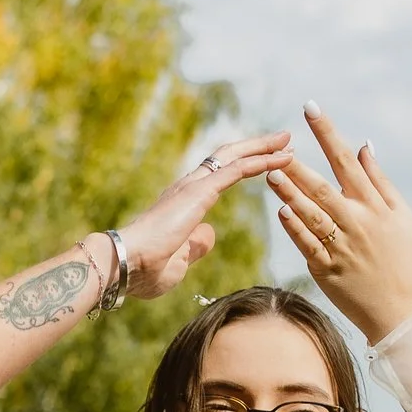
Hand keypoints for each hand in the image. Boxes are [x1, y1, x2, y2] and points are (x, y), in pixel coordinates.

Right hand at [116, 132, 292, 300]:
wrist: (124, 265)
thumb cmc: (143, 271)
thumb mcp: (177, 262)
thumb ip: (194, 246)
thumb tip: (208, 234)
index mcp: (183, 202)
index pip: (218, 175)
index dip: (243, 166)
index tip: (265, 163)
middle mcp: (187, 186)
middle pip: (228, 157)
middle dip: (256, 147)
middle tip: (283, 140)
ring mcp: (193, 186)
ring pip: (235, 157)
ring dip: (263, 148)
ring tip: (288, 140)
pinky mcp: (199, 192)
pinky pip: (237, 170)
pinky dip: (262, 161)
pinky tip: (283, 158)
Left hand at [268, 109, 411, 342]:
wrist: (398, 308)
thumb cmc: (400, 256)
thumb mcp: (400, 214)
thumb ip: (378, 180)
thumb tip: (364, 145)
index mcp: (373, 205)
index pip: (346, 161)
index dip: (327, 133)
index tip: (310, 109)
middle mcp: (357, 222)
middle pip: (324, 188)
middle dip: (300, 166)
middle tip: (278, 147)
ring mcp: (342, 247)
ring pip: (313, 216)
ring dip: (291, 194)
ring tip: (271, 174)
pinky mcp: (328, 270)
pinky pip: (308, 246)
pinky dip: (296, 229)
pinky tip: (282, 212)